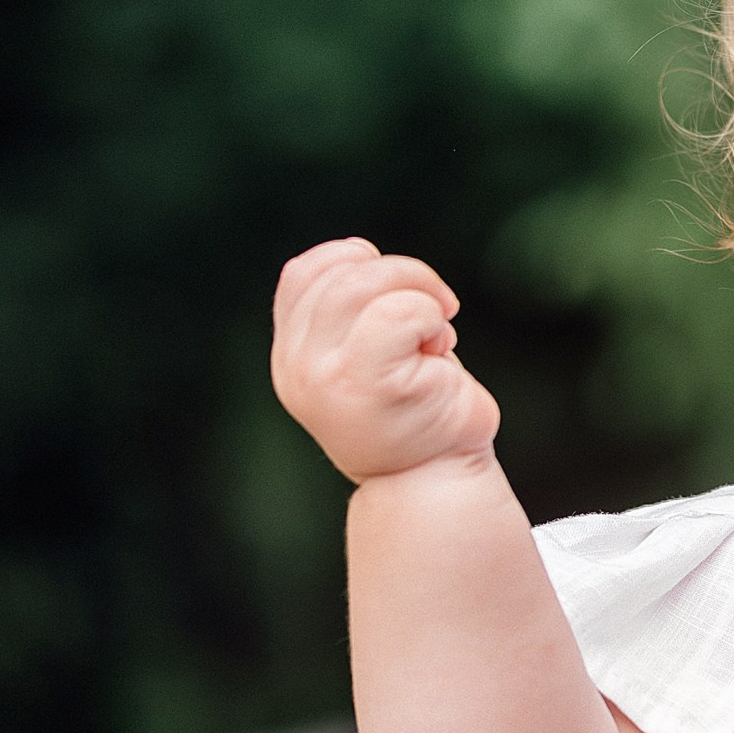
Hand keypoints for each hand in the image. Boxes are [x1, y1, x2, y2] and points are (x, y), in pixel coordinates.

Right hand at [272, 238, 502, 482]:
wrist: (437, 479)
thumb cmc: (416, 409)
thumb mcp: (369, 354)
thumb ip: (350, 311)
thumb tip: (362, 253)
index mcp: (293, 355)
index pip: (302, 273)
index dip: (354, 261)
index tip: (398, 289)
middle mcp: (298, 367)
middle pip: (339, 274)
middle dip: (403, 273)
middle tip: (439, 307)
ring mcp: (326, 377)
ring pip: (364, 285)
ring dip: (419, 292)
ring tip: (438, 331)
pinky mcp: (367, 385)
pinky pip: (399, 313)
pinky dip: (431, 318)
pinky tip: (441, 352)